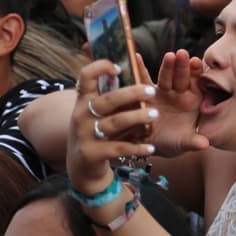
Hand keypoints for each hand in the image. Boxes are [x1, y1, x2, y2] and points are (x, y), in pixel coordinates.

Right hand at [66, 60, 158, 192]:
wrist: (80, 168)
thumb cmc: (93, 133)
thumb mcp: (93, 113)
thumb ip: (108, 97)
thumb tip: (129, 74)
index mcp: (83, 100)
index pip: (86, 76)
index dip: (101, 67)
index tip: (119, 68)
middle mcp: (81, 115)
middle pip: (108, 99)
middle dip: (132, 93)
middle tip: (152, 91)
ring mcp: (85, 135)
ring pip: (115, 122)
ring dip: (137, 117)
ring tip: (155, 115)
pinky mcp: (92, 154)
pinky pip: (119, 148)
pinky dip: (137, 147)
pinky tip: (151, 147)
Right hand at [150, 50, 210, 156]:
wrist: (152, 145)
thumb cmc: (173, 143)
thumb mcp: (183, 143)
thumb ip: (193, 142)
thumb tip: (205, 144)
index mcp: (192, 101)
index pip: (197, 84)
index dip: (197, 73)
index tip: (197, 63)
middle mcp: (178, 93)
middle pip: (181, 77)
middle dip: (182, 65)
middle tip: (183, 54)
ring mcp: (163, 92)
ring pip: (166, 77)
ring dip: (167, 66)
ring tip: (169, 56)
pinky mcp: (146, 94)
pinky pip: (143, 80)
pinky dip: (140, 68)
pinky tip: (137, 57)